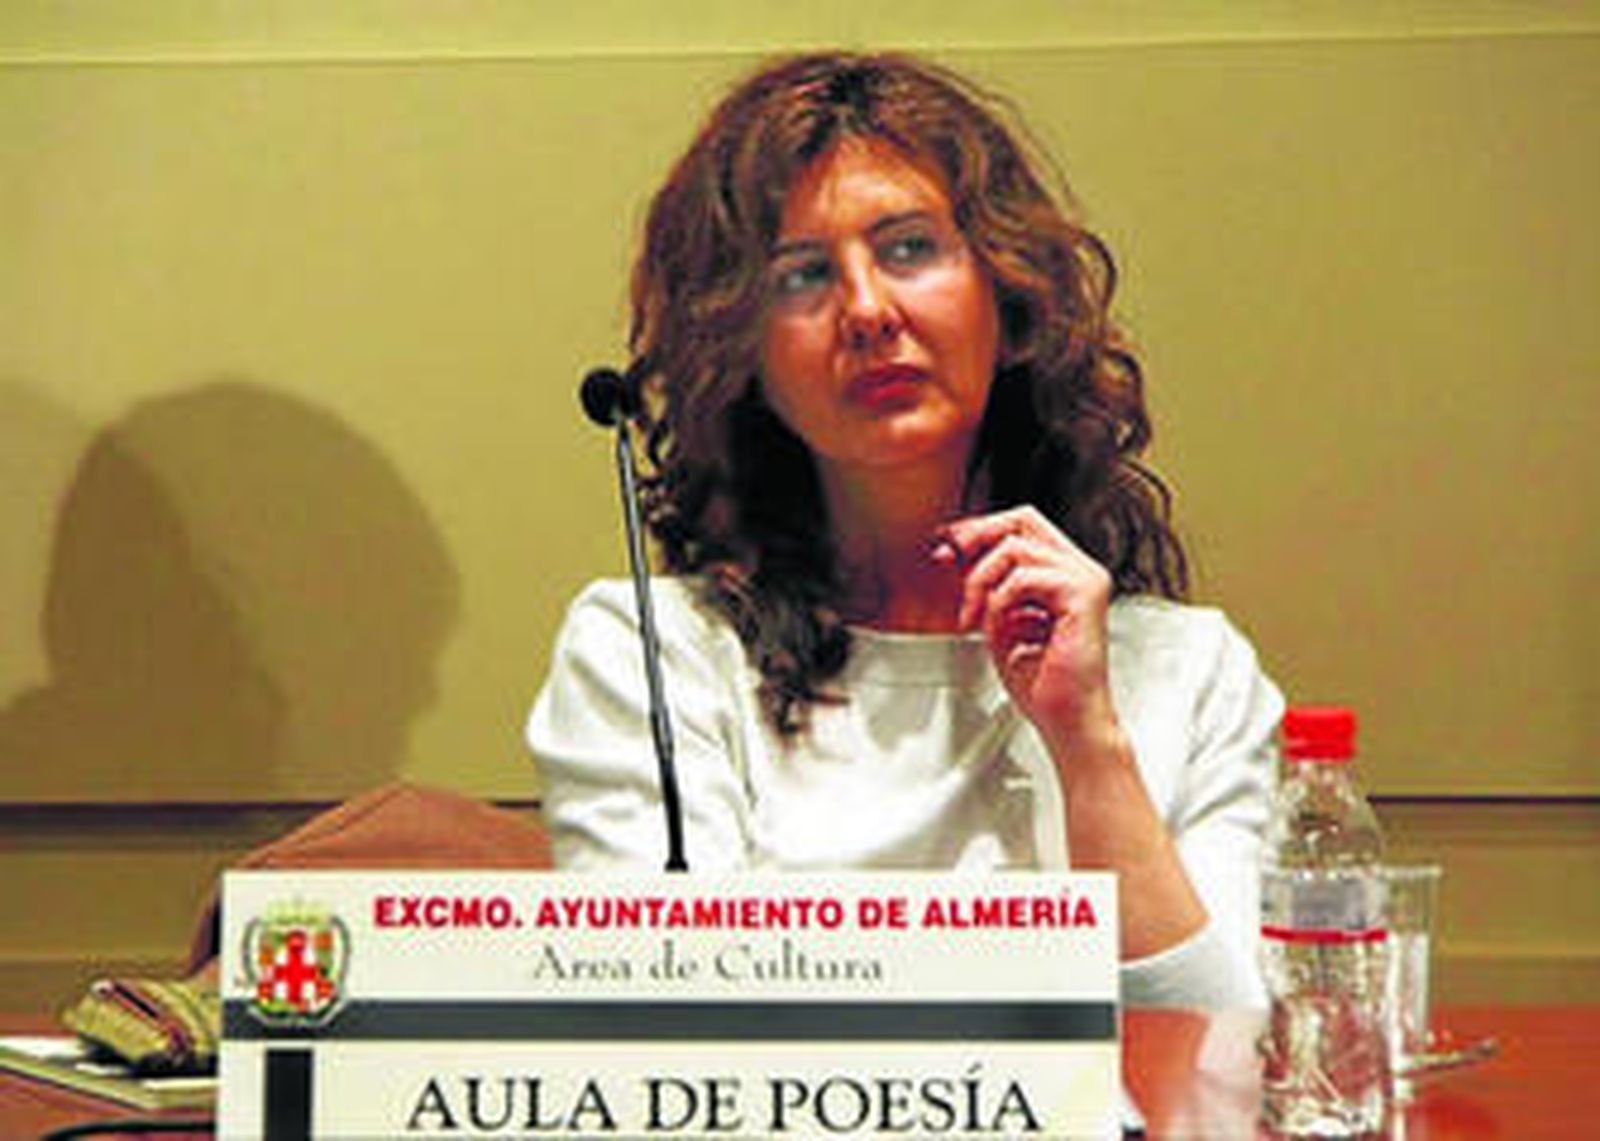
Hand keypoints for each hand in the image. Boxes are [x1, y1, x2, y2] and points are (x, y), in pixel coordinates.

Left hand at [933, 507, 1120, 762]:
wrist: (1068, 722)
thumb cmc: (1043, 684)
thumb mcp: (1000, 621)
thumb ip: (987, 586)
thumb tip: (954, 552)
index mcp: (1066, 573)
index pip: (1023, 526)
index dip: (980, 530)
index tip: (946, 548)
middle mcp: (1081, 570)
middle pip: (1024, 518)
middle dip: (977, 535)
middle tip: (947, 558)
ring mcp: (1086, 580)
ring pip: (1015, 546)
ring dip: (980, 581)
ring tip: (972, 616)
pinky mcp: (1083, 596)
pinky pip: (1022, 578)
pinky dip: (998, 601)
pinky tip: (995, 628)